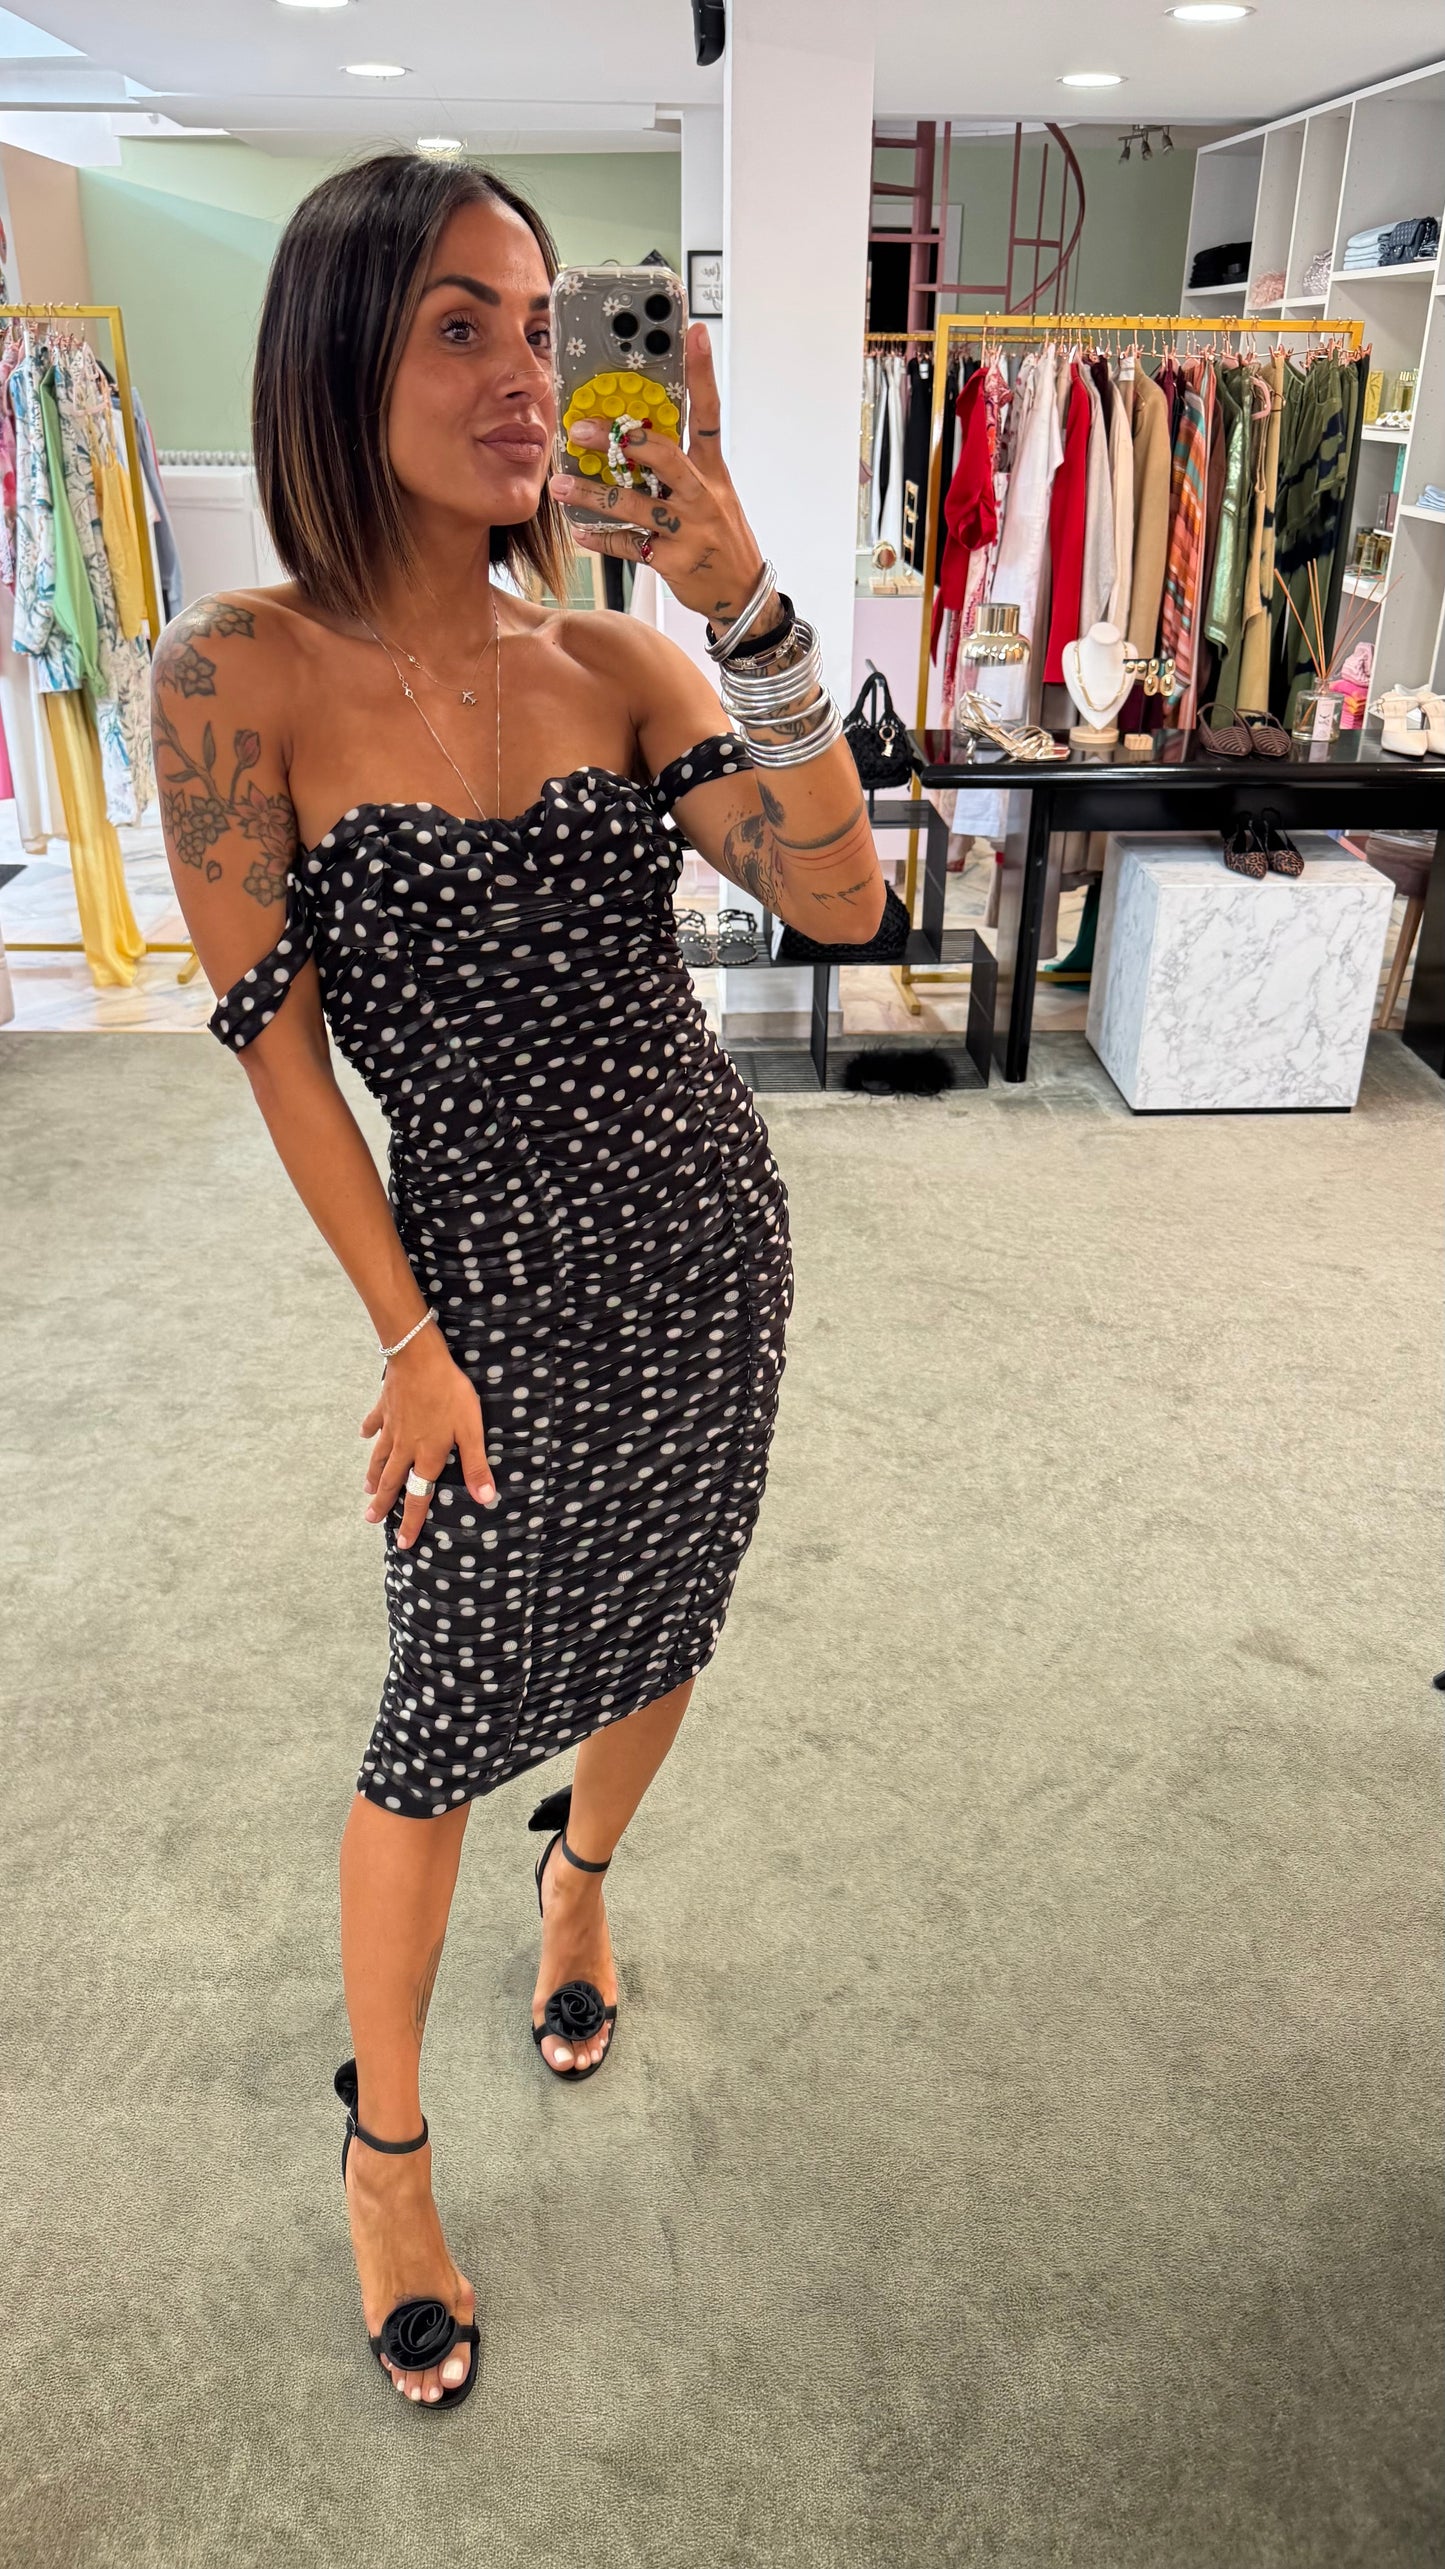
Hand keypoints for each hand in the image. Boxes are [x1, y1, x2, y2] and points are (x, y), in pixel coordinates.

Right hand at [359, 1324, 497, 1549]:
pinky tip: (363, 1434)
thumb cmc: (449, 1393)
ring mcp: (392, 1426)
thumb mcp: (470, 1430)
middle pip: (391, 1481)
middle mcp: (405, 1446)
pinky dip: (369, 1429)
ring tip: (366, 1489)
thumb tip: (485, 1499)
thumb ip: (476, 1465)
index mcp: (426, 1455)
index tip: (403, 1543)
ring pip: (380, 1456)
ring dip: (373, 1474)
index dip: (411, 1521)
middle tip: (370, 1520)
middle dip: (382, 1503)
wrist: (418, 1358)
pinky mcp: (385, 1406)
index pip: (419, 1496)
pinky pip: (374, 1422)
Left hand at [548, 321, 768, 627]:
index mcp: (712, 470)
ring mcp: (688, 529)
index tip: (694, 333)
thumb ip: (678, 466)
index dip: (702, 372)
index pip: (709, 413)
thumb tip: (632, 436)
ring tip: (560, 487)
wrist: (742, 592)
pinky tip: (580, 532)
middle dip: (620, 441)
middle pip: (663, 456)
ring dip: (592, 495)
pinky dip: (601, 539)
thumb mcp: (712, 493)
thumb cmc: (719, 535)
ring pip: (634, 505)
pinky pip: (629, 546)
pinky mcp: (673, 561)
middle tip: (580, 428)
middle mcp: (702, 495)